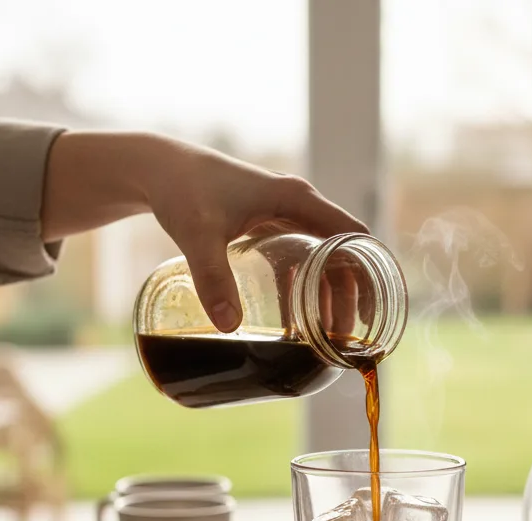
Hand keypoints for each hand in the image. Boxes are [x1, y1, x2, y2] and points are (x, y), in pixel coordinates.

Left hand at [42, 131, 367, 331]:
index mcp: (297, 200)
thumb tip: (229, 327)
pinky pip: (301, 261)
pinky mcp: (268, 228)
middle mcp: (298, 206)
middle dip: (350, 298)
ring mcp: (284, 216)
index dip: (370, 275)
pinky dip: (307, 289)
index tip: (373, 314)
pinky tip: (300, 320)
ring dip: (330, 297)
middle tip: (344, 340)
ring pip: (322, 261)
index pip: (352, 236)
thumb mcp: (198, 234)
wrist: (158, 167)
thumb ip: (212, 278)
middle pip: (342, 256)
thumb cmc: (182, 190)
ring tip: (328, 338)